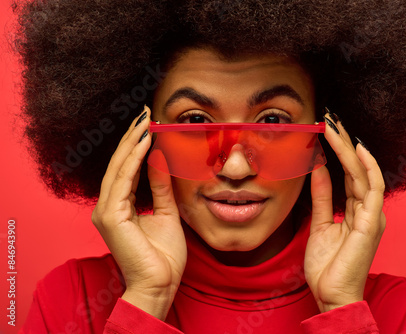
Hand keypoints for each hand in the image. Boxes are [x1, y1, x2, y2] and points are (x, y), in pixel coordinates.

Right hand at [91, 106, 186, 319]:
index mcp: (119, 207)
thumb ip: (160, 187)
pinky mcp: (110, 216)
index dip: (136, 146)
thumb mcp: (166, 212)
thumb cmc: (163, 255)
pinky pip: (122, 180)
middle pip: (119, 164)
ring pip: (118, 168)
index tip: (148, 124)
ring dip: (132, 142)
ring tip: (145, 121)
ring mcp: (106, 211)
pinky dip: (133, 160)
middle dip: (132, 137)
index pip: (126, 169)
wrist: (161, 284)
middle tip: (145, 113)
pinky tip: (144, 143)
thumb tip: (159, 159)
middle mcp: (108, 206)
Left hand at [304, 114, 385, 311]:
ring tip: (336, 125)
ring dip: (349, 147)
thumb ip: (322, 196)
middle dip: (343, 141)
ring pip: (363, 172)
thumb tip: (317, 168)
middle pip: (357, 167)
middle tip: (330, 117)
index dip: (338, 150)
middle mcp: (367, 208)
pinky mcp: (371, 222)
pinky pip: (372, 188)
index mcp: (357, 209)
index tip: (325, 129)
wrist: (331, 294)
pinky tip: (356, 148)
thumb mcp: (320, 222)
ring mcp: (371, 214)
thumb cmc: (327, 265)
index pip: (349, 172)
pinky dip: (366, 166)